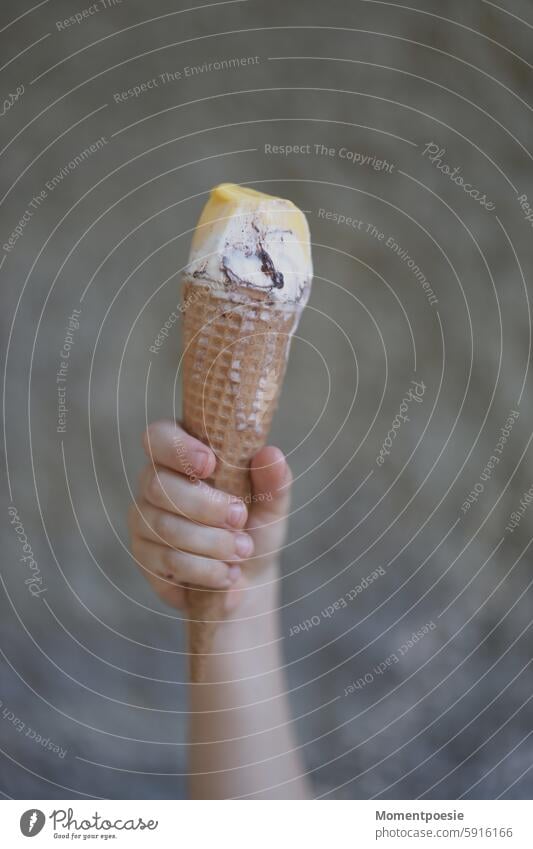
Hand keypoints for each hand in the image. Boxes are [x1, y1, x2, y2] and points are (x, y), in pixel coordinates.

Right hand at [128, 420, 291, 614]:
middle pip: (159, 485)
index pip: (159, 437)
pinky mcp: (143, 555)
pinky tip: (227, 572)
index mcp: (182, 456)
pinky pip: (167, 560)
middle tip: (240, 519)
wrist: (247, 577)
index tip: (211, 465)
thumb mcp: (271, 504)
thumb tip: (271, 455)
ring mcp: (143, 519)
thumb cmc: (253, 528)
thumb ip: (273, 479)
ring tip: (242, 551)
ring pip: (165, 527)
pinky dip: (205, 569)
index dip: (178, 448)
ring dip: (211, 542)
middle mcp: (154, 482)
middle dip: (205, 506)